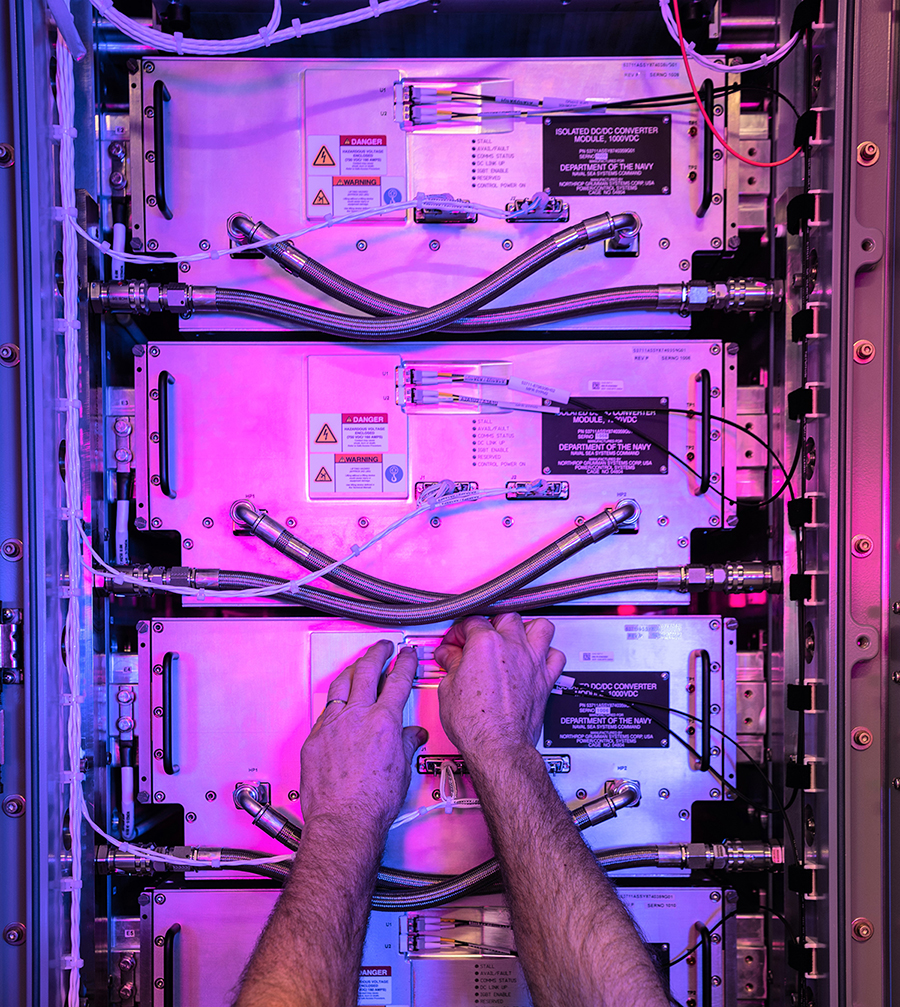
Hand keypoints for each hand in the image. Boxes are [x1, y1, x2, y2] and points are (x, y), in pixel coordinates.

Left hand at [300, 641, 426, 834]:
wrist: (344, 820)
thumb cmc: (373, 803)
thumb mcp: (401, 770)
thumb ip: (406, 744)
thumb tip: (413, 735)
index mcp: (384, 722)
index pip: (397, 681)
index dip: (404, 663)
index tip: (406, 655)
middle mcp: (357, 717)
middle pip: (367, 672)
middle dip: (377, 653)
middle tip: (383, 647)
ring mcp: (333, 725)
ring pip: (342, 684)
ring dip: (353, 669)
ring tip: (359, 664)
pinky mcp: (315, 738)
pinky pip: (326, 710)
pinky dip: (335, 701)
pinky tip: (338, 702)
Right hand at [435, 614, 565, 763]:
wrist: (497, 747)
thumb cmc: (475, 724)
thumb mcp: (448, 688)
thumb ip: (451, 665)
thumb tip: (449, 657)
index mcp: (486, 643)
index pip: (471, 622)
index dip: (459, 633)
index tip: (454, 645)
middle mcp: (513, 647)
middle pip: (506, 617)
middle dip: (492, 624)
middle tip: (480, 638)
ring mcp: (532, 663)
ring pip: (541, 627)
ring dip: (527, 629)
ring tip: (515, 638)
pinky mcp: (545, 680)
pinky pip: (556, 656)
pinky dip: (548, 654)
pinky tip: (536, 660)